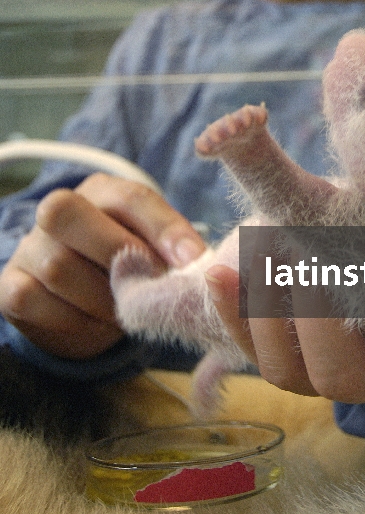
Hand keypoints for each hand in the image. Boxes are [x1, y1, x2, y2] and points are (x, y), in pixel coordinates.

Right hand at [0, 173, 205, 359]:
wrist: (85, 304)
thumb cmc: (128, 268)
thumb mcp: (155, 250)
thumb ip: (174, 249)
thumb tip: (198, 264)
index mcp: (103, 191)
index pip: (130, 197)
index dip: (163, 229)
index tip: (193, 261)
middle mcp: (57, 208)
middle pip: (69, 215)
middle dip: (118, 257)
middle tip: (148, 289)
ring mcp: (29, 246)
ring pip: (57, 266)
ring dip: (100, 299)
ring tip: (123, 312)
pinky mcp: (10, 285)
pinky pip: (32, 298)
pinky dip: (70, 319)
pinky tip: (92, 323)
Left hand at [204, 220, 364, 404]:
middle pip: (348, 377)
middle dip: (316, 319)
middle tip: (303, 260)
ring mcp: (334, 374)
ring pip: (291, 375)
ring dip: (265, 310)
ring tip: (260, 243)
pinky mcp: (290, 364)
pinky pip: (254, 355)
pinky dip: (233, 312)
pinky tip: (219, 271)